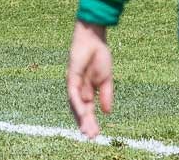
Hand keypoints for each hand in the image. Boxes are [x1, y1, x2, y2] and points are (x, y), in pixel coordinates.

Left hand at [66, 20, 113, 138]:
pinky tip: (83, 112)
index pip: (87, 110)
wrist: (95, 39)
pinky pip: (73, 93)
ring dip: (81, 118)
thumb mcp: (106, 80)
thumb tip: (107, 113)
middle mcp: (79, 89)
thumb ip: (106, 95)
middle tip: (91, 137)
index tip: (96, 135)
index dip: (91, 122)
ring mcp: (74, 83)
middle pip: (80, 110)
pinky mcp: (71, 76)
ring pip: (76, 105)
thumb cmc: (99, 56)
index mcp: (87, 90)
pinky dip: (77, 104)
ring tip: (87, 130)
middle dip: (85, 124)